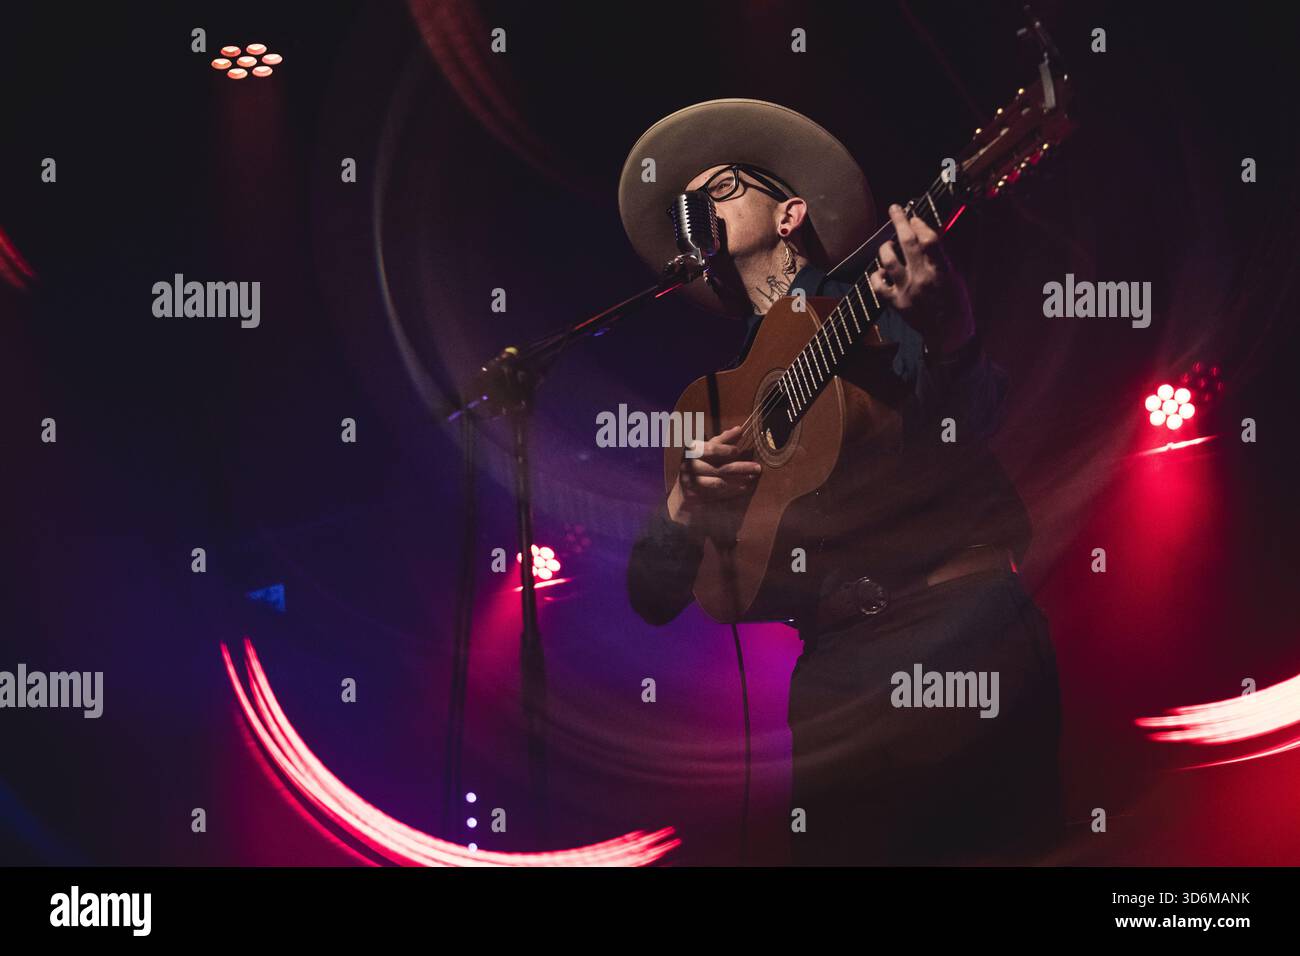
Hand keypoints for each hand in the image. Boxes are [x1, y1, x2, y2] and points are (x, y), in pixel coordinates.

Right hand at [666, 425, 760, 526]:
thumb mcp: (709, 448)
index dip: (725, 450)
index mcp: (693, 449)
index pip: (711, 449)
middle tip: (757, 467)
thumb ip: (724, 440)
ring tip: (752, 477)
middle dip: (741, 467)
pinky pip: (717, 493)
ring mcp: (691, 480)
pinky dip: (731, 491)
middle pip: (719, 467)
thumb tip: (740, 429)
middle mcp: (689, 465)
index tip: (738, 451)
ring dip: (738, 481)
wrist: (686, 485)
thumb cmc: (701, 461)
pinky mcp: (695, 493)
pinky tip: (743, 487)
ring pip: (719, 482)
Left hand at [868, 203, 974, 355]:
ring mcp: (907, 291)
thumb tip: (927, 235)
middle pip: (907, 243)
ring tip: (888, 244)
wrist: (948, 333)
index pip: (929, 240)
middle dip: (899, 221)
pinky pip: (878, 285)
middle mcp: (922, 278)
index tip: (915, 217)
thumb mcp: (956, 276)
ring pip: (888, 261)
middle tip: (894, 209)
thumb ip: (940, 258)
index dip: (920, 224)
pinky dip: (876, 275)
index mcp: (942, 271)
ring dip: (885, 248)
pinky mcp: (896, 303)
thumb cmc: (955, 302)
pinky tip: (880, 271)